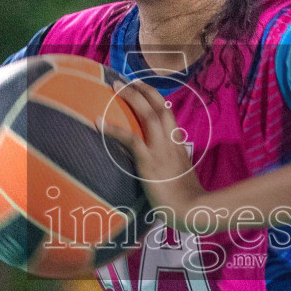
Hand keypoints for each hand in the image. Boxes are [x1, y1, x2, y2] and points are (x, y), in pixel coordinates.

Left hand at [96, 79, 207, 231]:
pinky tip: (98, 122)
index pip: (169, 116)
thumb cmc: (188, 200)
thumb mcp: (181, 177)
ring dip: (132, 98)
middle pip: (160, 107)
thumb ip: (172, 167)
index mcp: (179, 145)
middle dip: (145, 90)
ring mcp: (161, 150)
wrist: (192, 209)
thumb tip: (161, 169)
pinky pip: (130, 139)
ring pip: (148, 115)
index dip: (156, 100)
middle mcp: (171, 142)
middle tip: (128, 80)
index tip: (145, 90)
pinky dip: (113, 129)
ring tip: (116, 86)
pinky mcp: (149, 161)